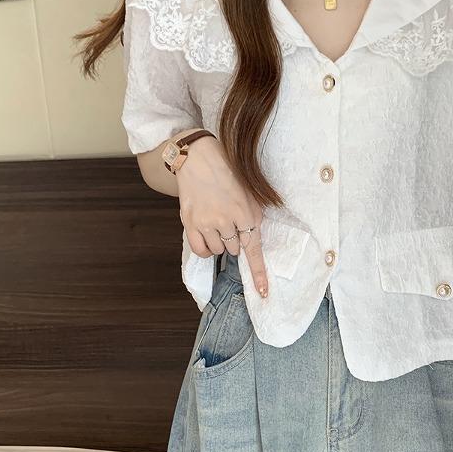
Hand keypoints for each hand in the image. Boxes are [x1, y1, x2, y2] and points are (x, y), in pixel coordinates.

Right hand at [175, 133, 269, 297]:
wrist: (199, 158)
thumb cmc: (229, 175)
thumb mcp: (250, 194)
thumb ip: (254, 218)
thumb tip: (253, 241)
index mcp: (246, 213)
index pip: (253, 250)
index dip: (259, 273)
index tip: (262, 293)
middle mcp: (227, 220)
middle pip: (235, 249)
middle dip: (235, 239)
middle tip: (229, 219)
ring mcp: (207, 223)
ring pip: (219, 250)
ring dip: (220, 241)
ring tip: (216, 220)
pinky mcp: (190, 223)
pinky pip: (200, 250)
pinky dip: (206, 248)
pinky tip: (207, 236)